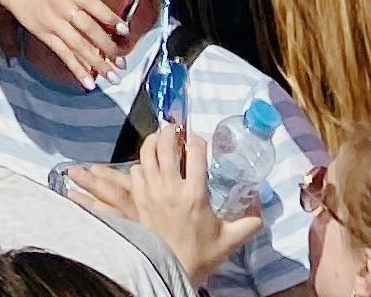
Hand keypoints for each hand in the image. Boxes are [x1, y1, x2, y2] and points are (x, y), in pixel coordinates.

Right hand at [0, 0, 132, 86]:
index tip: (125, 31)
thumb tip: (108, 28)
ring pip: (79, 45)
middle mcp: (64, 6)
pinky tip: (88, 82)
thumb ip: (85, 5)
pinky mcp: (44, 34)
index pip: (95, 5)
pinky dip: (77, 69)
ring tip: (112, 78)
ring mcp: (53, 21)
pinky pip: (63, 54)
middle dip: (108, 48)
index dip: (111, 18)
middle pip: (89, 29)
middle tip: (122, 64)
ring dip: (97, 63)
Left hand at [67, 125, 266, 283]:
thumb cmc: (201, 254)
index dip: (197, 141)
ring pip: (147, 153)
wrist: (172, 268)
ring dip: (152, 141)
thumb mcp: (230, 240)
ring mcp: (152, 191)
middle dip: (169, 132)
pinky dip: (141, 163)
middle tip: (174, 129)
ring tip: (158, 138)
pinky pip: (135, 170)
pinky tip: (148, 166)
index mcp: (195, 195)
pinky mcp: (139, 198)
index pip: (196, 154)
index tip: (199, 141)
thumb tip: (262, 213)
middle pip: (165, 146)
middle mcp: (172, 188)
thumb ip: (248, 225)